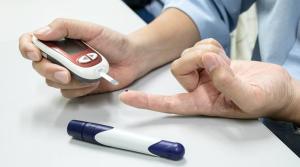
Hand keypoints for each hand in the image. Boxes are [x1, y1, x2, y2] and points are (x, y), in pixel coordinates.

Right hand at [19, 18, 147, 97]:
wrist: (132, 59)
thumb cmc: (114, 42)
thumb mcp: (90, 29)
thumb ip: (65, 27)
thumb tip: (41, 33)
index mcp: (60, 40)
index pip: (32, 42)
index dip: (27, 48)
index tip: (35, 53)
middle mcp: (62, 57)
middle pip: (40, 66)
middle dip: (50, 70)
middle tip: (65, 72)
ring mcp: (69, 73)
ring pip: (53, 82)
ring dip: (70, 80)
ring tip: (89, 73)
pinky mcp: (78, 87)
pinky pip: (69, 92)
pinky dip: (80, 89)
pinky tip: (92, 81)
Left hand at [120, 39, 295, 119]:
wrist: (276, 87)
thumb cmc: (267, 99)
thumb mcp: (251, 98)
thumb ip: (230, 83)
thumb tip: (210, 62)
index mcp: (202, 103)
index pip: (169, 104)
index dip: (147, 102)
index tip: (127, 98)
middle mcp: (198, 88)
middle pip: (178, 66)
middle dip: (196, 59)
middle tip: (219, 65)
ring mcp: (203, 73)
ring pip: (188, 53)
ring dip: (207, 52)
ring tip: (226, 64)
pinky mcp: (210, 60)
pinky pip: (200, 44)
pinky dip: (212, 45)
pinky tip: (223, 57)